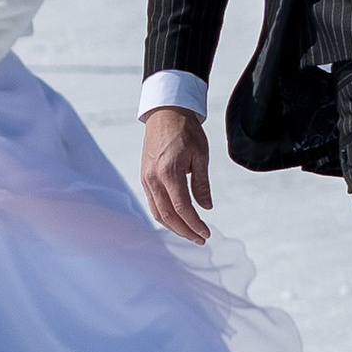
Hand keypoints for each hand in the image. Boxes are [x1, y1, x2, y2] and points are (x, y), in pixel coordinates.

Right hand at [141, 106, 211, 242]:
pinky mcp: (144, 177)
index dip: (195, 224)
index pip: (183, 208)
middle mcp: (154, 179)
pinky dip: (164, 216)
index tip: (206, 233)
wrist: (165, 112)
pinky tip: (176, 219)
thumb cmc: (185, 130)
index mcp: (169, 172)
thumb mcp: (201, 155)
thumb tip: (206, 207)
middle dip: (185, 231)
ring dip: (174, 227)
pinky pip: (152, 203)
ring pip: (157, 212)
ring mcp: (146, 179)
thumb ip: (201, 184)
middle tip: (200, 238)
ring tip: (190, 232)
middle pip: (168, 216)